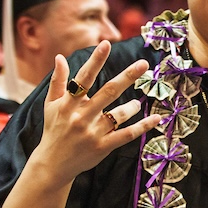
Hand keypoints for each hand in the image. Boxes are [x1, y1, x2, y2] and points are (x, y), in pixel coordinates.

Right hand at [30, 42, 160, 187]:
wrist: (52, 164)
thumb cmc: (53, 129)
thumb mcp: (50, 104)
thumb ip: (58, 81)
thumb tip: (60, 57)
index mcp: (68, 104)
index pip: (83, 78)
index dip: (95, 61)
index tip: (107, 44)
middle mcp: (81, 117)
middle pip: (108, 92)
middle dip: (127, 76)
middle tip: (143, 63)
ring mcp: (93, 133)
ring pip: (119, 114)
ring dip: (132, 106)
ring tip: (137, 103)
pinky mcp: (103, 147)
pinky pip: (127, 134)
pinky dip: (143, 126)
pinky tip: (156, 118)